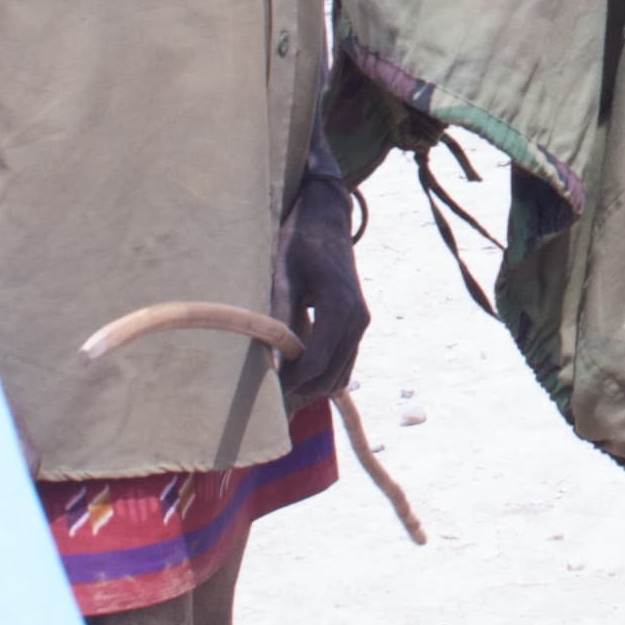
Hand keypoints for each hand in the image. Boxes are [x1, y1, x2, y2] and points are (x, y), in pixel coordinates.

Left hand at [272, 173, 368, 408]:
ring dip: (312, 387)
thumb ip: (278, 318)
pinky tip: (295, 376)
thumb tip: (266, 360)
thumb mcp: (282, 275)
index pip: (317, 362)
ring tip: (279, 396)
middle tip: (268, 406)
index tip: (263, 395)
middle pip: (331, 376)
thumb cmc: (299, 242)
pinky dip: (322, 374)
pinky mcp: (357, 323)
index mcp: (340, 307)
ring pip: (340, 374)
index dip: (290, 383)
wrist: (326, 219)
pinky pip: (343, 362)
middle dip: (301, 393)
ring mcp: (361, 322)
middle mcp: (358, 319)